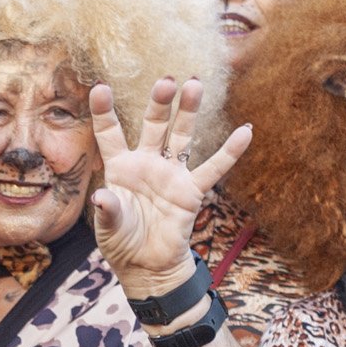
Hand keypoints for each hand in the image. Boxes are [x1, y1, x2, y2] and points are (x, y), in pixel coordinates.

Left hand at [86, 79, 252, 298]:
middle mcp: (147, 163)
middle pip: (153, 125)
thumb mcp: (109, 227)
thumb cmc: (122, 241)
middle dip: (159, 103)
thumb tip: (101, 196)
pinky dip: (230, 152)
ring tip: (194, 84)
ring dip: (188, 112)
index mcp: (121, 167)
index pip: (110, 133)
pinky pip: (214, 168)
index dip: (104, 112)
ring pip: (182, 136)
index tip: (100, 88)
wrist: (147, 266)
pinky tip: (245, 131)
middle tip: (166, 81)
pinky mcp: (191, 190)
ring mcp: (171, 174)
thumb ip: (109, 209)